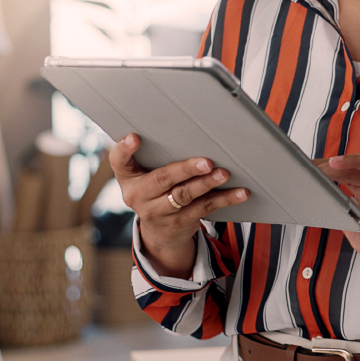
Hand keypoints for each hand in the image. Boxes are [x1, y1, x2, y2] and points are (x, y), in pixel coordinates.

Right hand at [108, 134, 248, 278]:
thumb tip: (183, 127)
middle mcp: (138, 196)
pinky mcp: (180, 222)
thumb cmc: (154, 190)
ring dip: (207, 184)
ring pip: (185, 196)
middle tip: (205, 162)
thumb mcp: (142, 175)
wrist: (159, 233)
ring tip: (224, 174)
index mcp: (127, 178)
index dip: (124, 149)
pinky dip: (225, 198)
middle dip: (185, 170)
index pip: (119, 161)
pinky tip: (240, 192)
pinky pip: (205, 208)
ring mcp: (159, 212)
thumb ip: (151, 154)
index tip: (134, 137)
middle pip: (162, 180)